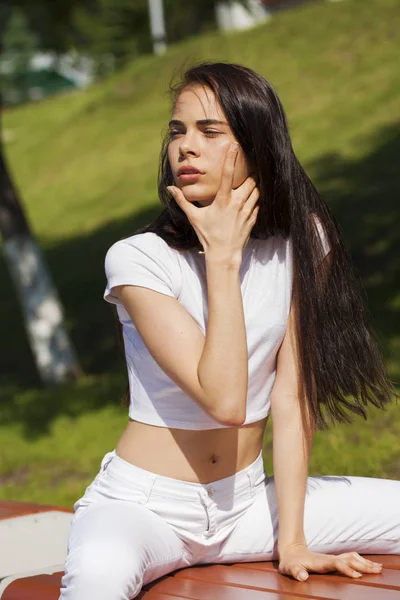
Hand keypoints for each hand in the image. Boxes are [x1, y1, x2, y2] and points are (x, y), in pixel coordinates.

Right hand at [167, 142, 258, 262]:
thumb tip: (170, 189)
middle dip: (249, 174)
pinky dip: (256, 199)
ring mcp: (247, 211)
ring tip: (248, 185)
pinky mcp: (253, 219)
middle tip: (245, 171)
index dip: (230, 158)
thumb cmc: (208, 235)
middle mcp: (237, 203)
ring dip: (253, 186)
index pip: (227, 174)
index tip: (234, 146)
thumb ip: (182, 201)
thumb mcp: (194, 217)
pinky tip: (250, 200)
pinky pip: (259, 203)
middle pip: (250, 180)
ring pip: (257, 191)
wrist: (224, 254)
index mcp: (222, 200)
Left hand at [278, 543, 382, 581]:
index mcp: (320, 562)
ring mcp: (332, 559)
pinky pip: (350, 559)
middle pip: (348, 560)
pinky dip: (360, 561)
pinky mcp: (333, 560)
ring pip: (351, 558)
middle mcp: (329, 559)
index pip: (336, 564)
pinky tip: (368, 565)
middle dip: (363, 565)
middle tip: (377, 570)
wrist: (291, 551)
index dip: (346, 569)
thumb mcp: (289, 568)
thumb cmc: (291, 563)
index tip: (357, 575)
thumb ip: (296, 572)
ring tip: (378, 567)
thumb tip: (303, 576)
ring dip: (364, 562)